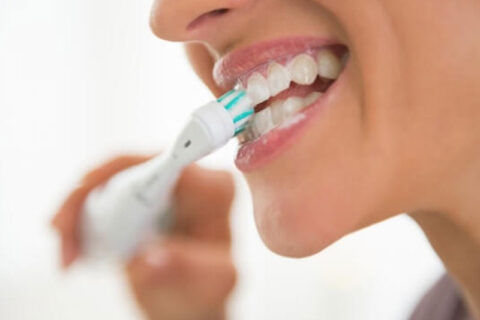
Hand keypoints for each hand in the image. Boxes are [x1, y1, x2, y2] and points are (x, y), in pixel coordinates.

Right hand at [52, 156, 235, 319]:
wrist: (190, 301)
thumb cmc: (206, 290)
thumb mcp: (208, 285)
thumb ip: (184, 269)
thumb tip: (150, 258)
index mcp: (214, 191)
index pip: (167, 162)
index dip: (123, 168)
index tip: (86, 184)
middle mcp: (191, 179)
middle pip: (127, 167)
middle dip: (86, 197)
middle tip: (64, 235)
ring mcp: (164, 184)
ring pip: (107, 179)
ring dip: (77, 213)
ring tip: (68, 253)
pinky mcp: (143, 194)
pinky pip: (103, 193)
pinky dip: (81, 218)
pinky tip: (72, 245)